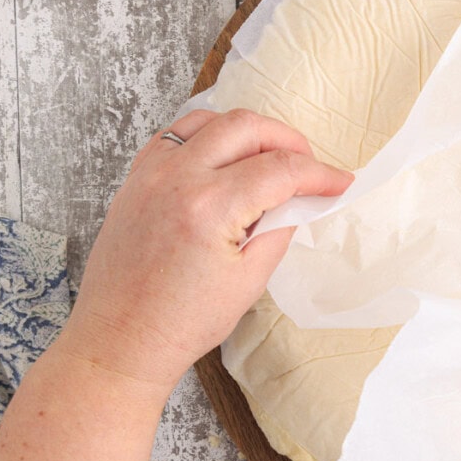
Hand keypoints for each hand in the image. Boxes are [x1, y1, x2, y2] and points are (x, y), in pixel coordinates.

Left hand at [55, 108, 352, 391]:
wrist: (119, 341)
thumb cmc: (180, 322)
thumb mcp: (249, 280)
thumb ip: (280, 228)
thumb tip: (300, 198)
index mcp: (209, 207)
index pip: (280, 170)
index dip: (320, 173)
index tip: (340, 182)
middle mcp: (176, 179)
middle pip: (247, 127)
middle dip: (289, 140)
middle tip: (310, 167)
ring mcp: (150, 174)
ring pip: (211, 120)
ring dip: (249, 132)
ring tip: (270, 159)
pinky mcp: (135, 179)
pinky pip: (177, 134)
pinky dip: (208, 136)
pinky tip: (225, 159)